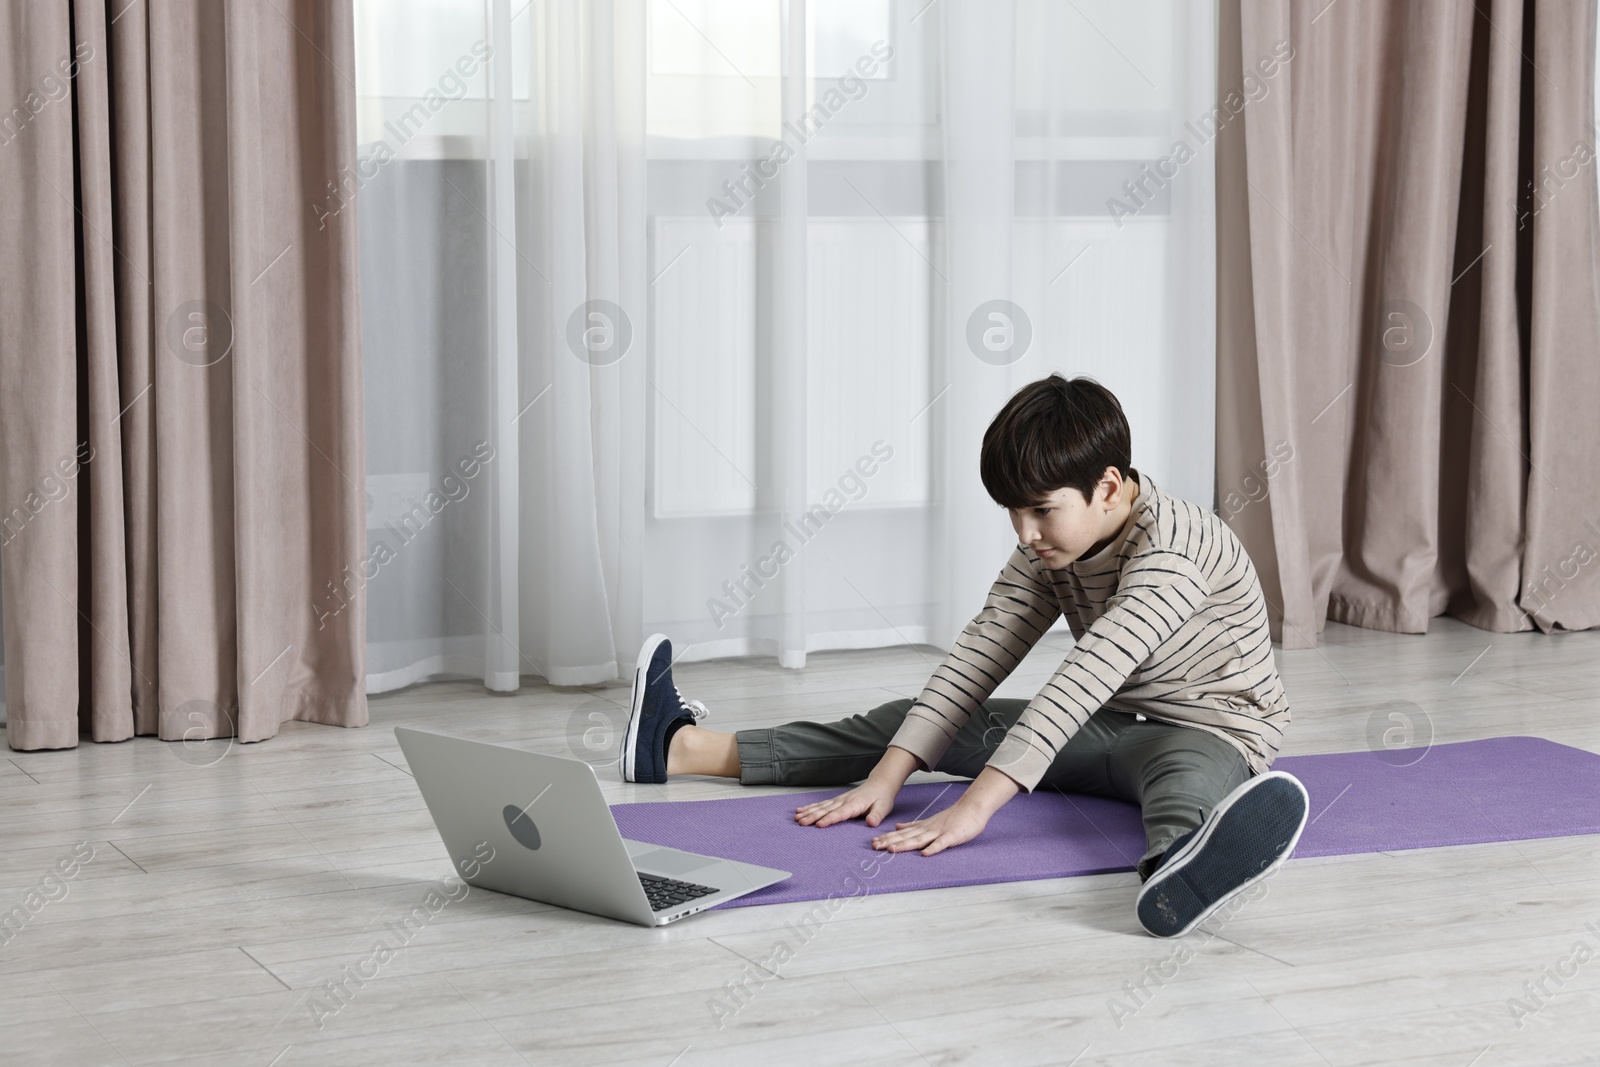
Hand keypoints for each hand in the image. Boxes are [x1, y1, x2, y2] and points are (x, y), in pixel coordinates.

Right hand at [795, 776, 900, 827]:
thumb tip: (871, 823)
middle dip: (812, 816)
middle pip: (826, 810)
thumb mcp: (883, 807)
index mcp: (854, 805)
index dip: (829, 819)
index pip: (840, 814)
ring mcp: (839, 800)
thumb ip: (876, 815)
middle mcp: (844, 801)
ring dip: (808, 812)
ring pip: (821, 806)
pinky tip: (800, 810)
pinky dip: (810, 807)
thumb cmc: (882, 798)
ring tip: (797, 817)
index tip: (818, 825)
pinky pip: (821, 804)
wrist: (880, 784)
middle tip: (801, 822)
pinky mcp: (837, 800)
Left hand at [870, 800, 990, 855]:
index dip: (887, 837)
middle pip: (906, 837)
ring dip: (905, 845)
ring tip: (891, 849)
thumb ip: (914, 825)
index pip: (901, 833)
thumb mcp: (929, 821)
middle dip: (890, 841)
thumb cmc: (953, 817)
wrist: (971, 808)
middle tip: (875, 846)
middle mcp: (927, 829)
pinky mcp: (952, 836)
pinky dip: (933, 849)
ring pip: (919, 840)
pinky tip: (924, 854)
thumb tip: (898, 827)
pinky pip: (941, 844)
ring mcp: (939, 832)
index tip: (874, 842)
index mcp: (922, 827)